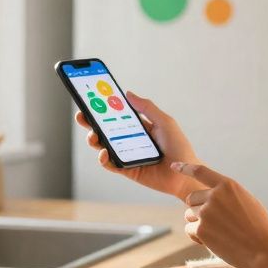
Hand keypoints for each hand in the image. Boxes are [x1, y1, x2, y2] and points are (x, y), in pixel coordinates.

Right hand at [75, 91, 199, 199]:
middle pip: (105, 129)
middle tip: (82, 115)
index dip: (103, 107)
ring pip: (102, 145)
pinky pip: (109, 164)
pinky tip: (103, 152)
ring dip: (93, 139)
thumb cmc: (179, 147)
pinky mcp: (126, 170)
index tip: (91, 98)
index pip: (116, 115)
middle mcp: (129, 140)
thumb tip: (128, 93)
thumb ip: (147, 108)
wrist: (185, 174)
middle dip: (91, 121)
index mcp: (138, 126)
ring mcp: (126, 155)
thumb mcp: (165, 122)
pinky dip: (102, 158)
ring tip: (92, 134)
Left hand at [176, 161, 267, 267]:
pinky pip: (190, 230)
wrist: (263, 251)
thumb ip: (228, 195)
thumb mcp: (247, 201)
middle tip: (215, 222)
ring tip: (219, 233)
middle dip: (198, 209)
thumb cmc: (259, 228)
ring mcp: (206, 212)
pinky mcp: (201, 229)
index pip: (201, 171)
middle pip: (191, 198)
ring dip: (198, 224)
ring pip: (189, 215)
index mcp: (228, 185)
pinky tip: (215, 242)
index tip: (173, 166)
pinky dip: (198, 237)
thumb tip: (210, 195)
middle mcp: (215, 196)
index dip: (185, 167)